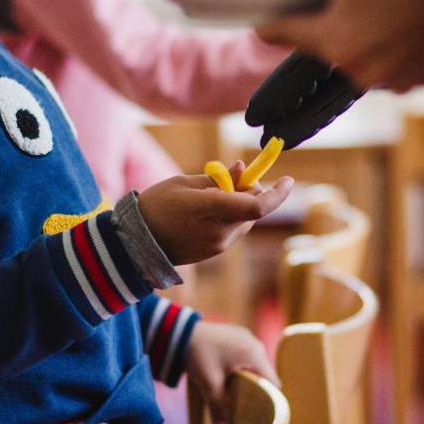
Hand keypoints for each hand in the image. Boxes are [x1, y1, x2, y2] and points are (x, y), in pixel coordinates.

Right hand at [137, 163, 293, 265]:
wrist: (135, 242)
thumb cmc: (156, 205)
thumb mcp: (185, 183)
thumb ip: (218, 179)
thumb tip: (242, 171)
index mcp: (210, 209)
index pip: (256, 206)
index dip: (277, 194)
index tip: (288, 180)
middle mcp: (218, 231)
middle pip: (253, 211)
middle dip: (251, 192)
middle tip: (234, 177)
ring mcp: (217, 245)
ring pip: (244, 221)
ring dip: (239, 205)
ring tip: (212, 194)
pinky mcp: (213, 252)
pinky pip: (232, 230)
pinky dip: (229, 217)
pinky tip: (206, 211)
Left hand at [185, 320, 279, 423]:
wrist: (181, 332)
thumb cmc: (199, 356)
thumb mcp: (209, 385)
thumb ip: (218, 409)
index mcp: (255, 354)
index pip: (272, 383)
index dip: (269, 399)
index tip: (261, 414)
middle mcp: (255, 344)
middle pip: (264, 375)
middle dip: (257, 390)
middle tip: (247, 408)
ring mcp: (246, 338)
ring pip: (254, 365)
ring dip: (248, 378)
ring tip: (236, 394)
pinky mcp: (237, 336)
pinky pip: (245, 356)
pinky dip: (240, 367)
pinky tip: (228, 376)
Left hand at [251, 0, 423, 92]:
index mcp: (336, 41)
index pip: (280, 33)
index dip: (272, 13)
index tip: (272, 1)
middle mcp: (361, 70)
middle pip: (322, 43)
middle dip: (325, 16)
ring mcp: (396, 78)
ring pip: (359, 54)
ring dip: (362, 30)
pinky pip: (393, 62)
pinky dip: (393, 43)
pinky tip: (405, 14)